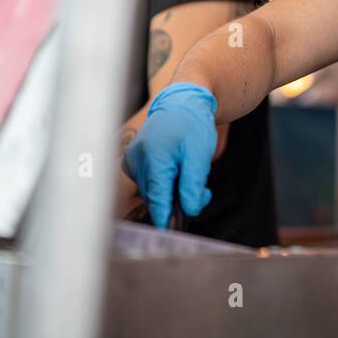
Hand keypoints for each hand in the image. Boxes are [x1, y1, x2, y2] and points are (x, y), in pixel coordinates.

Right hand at [122, 83, 218, 227]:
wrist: (181, 101)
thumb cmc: (193, 125)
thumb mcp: (200, 155)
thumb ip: (193, 184)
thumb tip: (188, 210)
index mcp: (154, 157)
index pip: (158, 197)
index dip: (164, 218)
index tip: (168, 236)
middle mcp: (137, 160)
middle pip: (157, 196)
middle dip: (179, 200)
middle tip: (203, 194)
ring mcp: (133, 160)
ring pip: (153, 191)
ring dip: (174, 191)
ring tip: (196, 176)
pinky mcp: (134, 162)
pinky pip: (150, 182)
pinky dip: (166, 183)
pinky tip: (181, 173)